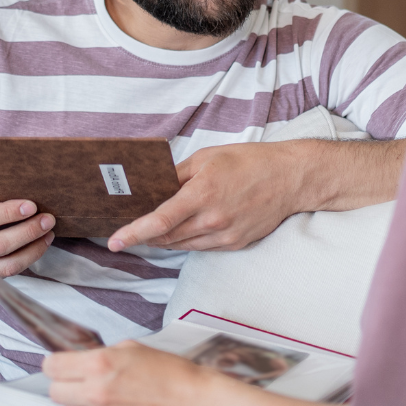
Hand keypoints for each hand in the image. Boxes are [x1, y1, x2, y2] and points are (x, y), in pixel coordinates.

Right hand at [0, 190, 55, 288]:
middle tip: (48, 220)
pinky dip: (23, 261)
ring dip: (33, 251)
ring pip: (6, 267)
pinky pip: (4, 276)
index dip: (8, 213)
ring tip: (48, 235)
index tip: (31, 206)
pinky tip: (35, 248)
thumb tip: (18, 189)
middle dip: (28, 232)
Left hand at [44, 341, 229, 405]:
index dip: (56, 364)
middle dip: (65, 385)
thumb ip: (102, 355)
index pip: (52, 366)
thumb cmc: (172, 374)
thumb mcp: (133, 349)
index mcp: (99, 364)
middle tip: (81, 382)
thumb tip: (83, 360)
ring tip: (105, 399)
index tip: (61, 366)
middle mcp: (95, 393)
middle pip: (55, 392)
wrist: (196, 405)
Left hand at [107, 142, 308, 251]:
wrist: (290, 178)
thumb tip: (151, 188)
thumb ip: (177, 175)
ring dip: (164, 239)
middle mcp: (212, 220)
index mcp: (202, 194)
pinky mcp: (235, 244)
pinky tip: (184, 228)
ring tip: (153, 229)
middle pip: (166, 237)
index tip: (115, 241)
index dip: (133, 233)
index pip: (159, 221)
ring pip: (182, 245)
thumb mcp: (207, 158)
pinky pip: (201, 247)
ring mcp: (225, 235)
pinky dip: (187, 240)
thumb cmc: (249, 162)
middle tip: (128, 229)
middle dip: (145, 236)